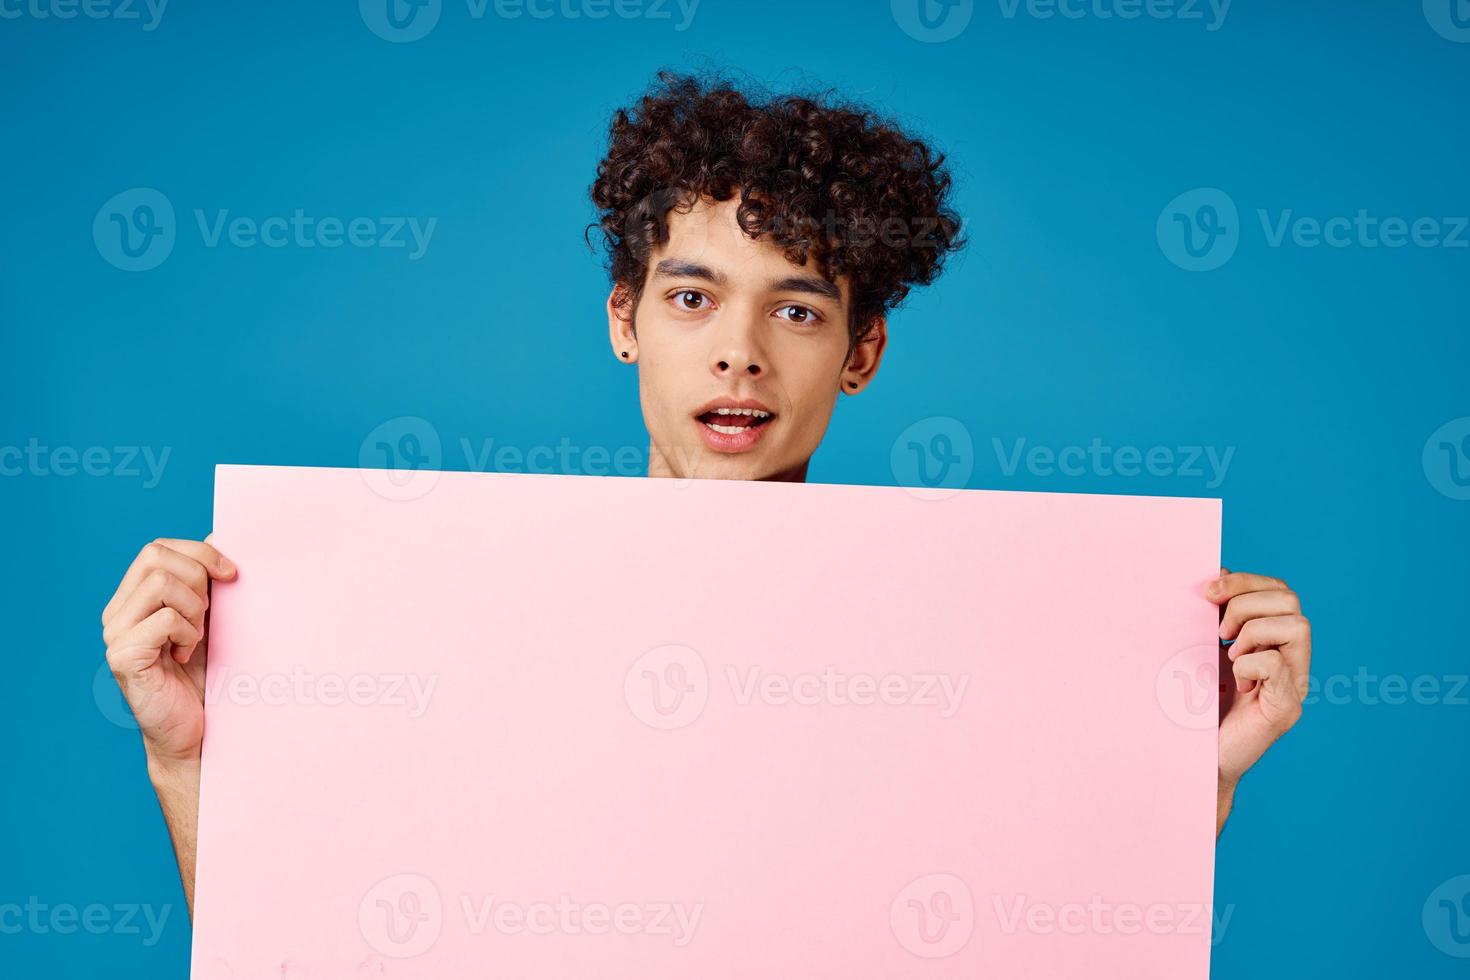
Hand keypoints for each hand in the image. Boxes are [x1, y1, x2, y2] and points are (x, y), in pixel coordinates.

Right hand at [101, 537, 236, 770]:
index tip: (231, 574)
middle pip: (156, 556)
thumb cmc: (203, 676)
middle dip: (198, 577)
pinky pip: (165, 619)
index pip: (157, 548)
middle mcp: (117, 613)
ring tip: (195, 637)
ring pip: (161, 582)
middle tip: (208, 614)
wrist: (194, 733)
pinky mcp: (124, 657)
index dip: (199, 552)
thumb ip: (206, 582)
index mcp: (133, 599)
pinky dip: (187, 633)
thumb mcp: (208, 620)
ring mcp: (116, 634)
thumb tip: (216, 537)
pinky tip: (185, 655)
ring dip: (194, 607)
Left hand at [1209, 569, 1309, 786]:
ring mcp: (1293, 684)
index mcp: (1274, 641)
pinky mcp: (1285, 708)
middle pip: (1290, 600)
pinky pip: (1277, 664)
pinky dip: (1249, 665)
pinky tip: (1237, 684)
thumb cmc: (1194, 703)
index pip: (1278, 589)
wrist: (1193, 758)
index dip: (1245, 581)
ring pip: (1296, 625)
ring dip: (1252, 632)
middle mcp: (1292, 659)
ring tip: (1230, 657)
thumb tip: (1217, 573)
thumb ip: (1215, 615)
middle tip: (1218, 631)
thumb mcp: (1202, 649)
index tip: (1207, 592)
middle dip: (1246, 603)